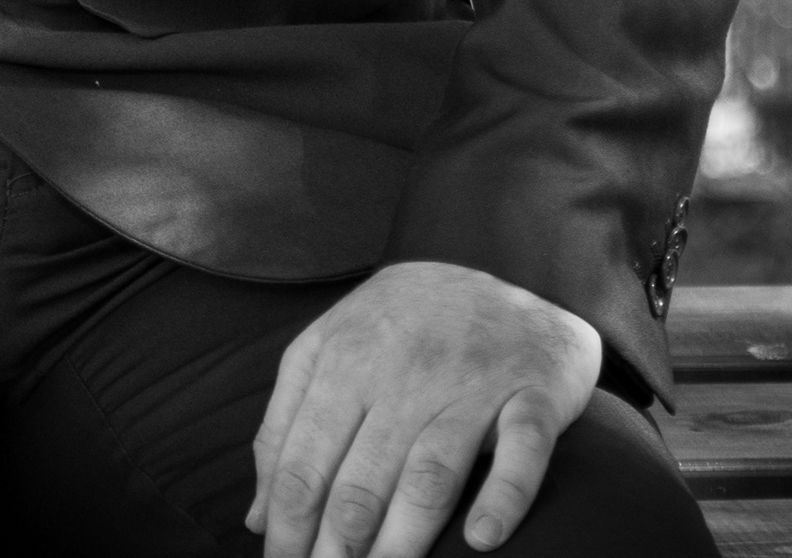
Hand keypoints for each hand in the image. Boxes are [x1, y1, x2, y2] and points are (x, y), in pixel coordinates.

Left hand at [250, 261, 601, 557]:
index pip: (303, 460)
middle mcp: (404, 372)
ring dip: (403, 539)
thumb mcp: (329, 349)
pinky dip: (503, 497)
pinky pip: (521, 450)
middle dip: (335, 546)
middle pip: (361, 478)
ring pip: (430, 474)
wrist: (504, 262)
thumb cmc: (405, 323)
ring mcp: (472, 383)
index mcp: (342, 360)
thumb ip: (286, 424)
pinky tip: (479, 540)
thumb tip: (256, 516)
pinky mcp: (535, 393)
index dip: (287, 525)